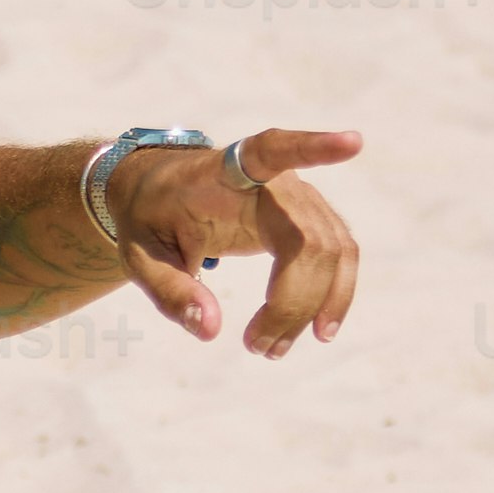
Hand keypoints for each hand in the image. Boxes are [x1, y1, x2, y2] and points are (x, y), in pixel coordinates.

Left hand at [105, 125, 367, 356]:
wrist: (157, 194)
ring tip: (273, 350)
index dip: (314, 148)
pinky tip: (317, 329)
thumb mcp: (140, 256)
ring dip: (315, 305)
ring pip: (332, 252)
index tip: (353, 142)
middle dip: (292, 302)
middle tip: (256, 348)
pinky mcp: (309, 220)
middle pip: (309, 239)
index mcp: (224, 173)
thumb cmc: (149, 218)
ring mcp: (298, 199)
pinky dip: (332, 295)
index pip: (272, 151)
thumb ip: (170, 291)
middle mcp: (273, 180)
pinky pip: (337, 256)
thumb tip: (210, 330)